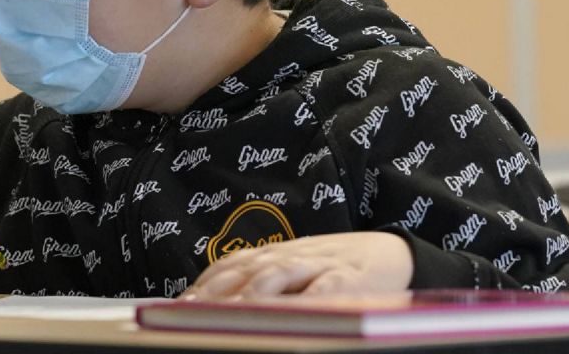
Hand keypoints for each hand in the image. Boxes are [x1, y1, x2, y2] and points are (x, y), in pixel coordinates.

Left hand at [182, 232, 412, 299]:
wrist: (392, 252)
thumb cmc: (336, 268)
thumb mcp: (294, 270)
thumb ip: (260, 281)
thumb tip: (219, 306)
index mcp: (271, 255)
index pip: (226, 267)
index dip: (200, 286)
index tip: (176, 307)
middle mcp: (288, 257)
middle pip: (242, 272)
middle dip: (212, 294)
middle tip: (187, 315)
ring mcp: (316, 266)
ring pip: (275, 277)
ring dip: (246, 296)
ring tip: (225, 317)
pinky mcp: (346, 280)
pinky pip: (321, 292)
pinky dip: (303, 302)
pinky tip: (288, 315)